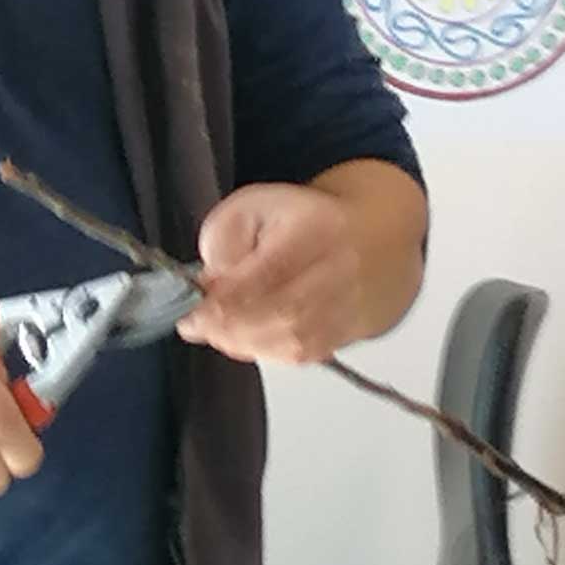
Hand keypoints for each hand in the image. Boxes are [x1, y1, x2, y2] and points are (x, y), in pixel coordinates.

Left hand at [176, 184, 361, 364]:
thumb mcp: (254, 206)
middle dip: (228, 326)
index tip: (190, 312)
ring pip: (288, 344)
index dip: (222, 301)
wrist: (374, 241)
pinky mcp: (344, 339)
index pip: (266, 275)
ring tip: (223, 324)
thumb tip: (208, 283)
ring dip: (242, 340)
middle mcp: (339, 275)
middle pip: (279, 317)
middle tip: (199, 322)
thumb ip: (223, 239)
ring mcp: (346, 310)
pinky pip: (297, 358)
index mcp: (315, 232)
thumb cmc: (308, 221)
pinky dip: (264, 351)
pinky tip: (250, 333)